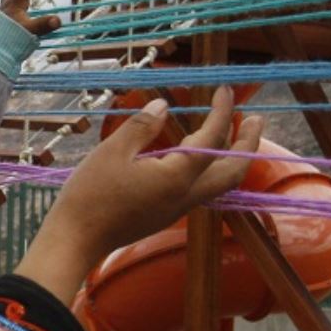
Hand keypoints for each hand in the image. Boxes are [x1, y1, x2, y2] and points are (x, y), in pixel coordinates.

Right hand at [15, 86, 262, 302]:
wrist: (75, 240)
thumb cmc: (89, 195)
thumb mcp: (111, 152)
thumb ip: (142, 127)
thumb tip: (163, 107)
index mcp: (175, 178)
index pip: (211, 141)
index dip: (223, 113)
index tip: (225, 90)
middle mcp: (184, 196)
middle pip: (232, 173)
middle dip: (248, 145)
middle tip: (255, 119)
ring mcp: (176, 209)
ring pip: (218, 184)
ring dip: (231, 157)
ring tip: (232, 133)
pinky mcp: (165, 214)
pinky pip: (199, 189)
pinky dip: (209, 168)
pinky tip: (195, 153)